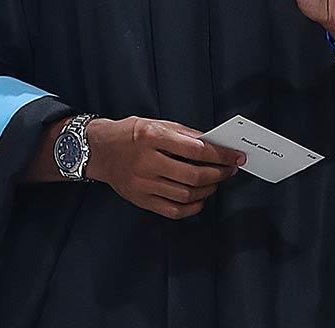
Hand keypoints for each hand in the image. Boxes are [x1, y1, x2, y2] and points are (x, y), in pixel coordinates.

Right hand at [85, 116, 244, 220]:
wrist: (98, 150)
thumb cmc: (130, 134)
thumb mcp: (156, 123)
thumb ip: (185, 134)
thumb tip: (213, 144)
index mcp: (152, 138)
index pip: (196, 149)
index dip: (221, 154)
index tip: (236, 156)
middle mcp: (146, 162)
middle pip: (193, 175)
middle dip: (219, 173)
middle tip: (230, 169)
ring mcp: (142, 184)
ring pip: (185, 194)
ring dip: (208, 189)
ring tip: (216, 181)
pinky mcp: (140, 200)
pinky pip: (173, 210)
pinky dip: (192, 207)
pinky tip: (200, 197)